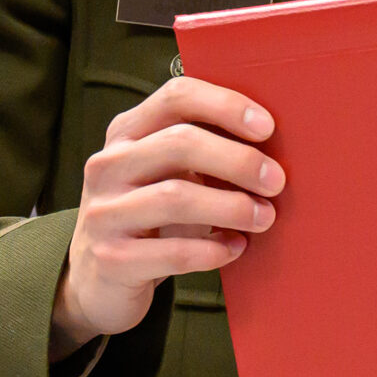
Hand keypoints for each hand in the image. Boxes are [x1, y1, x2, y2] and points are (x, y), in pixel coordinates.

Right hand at [51, 77, 282, 358]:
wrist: (100, 279)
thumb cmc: (152, 214)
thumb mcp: (169, 173)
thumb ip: (204, 151)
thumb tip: (273, 144)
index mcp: (126, 132)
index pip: (177, 97)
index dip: (225, 105)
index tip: (268, 127)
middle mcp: (108, 165)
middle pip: (180, 143)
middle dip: (238, 160)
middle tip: (276, 181)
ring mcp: (103, 212)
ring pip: (176, 197)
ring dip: (232, 207)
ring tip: (265, 218)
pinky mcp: (111, 259)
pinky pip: (173, 251)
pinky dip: (214, 250)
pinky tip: (235, 248)